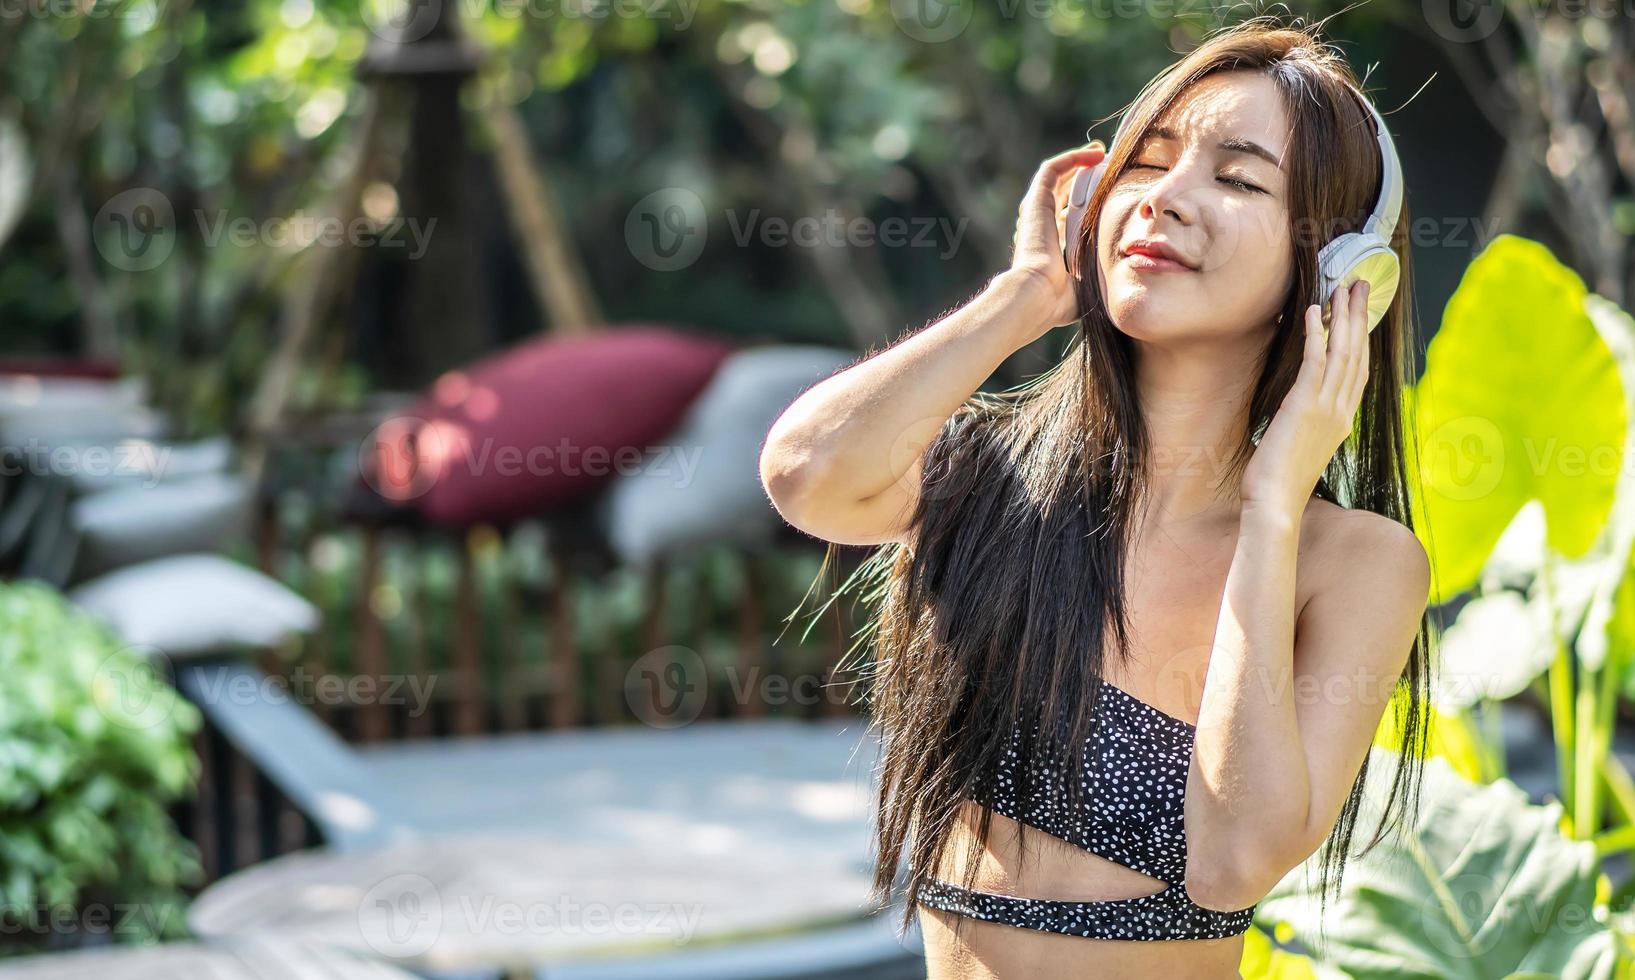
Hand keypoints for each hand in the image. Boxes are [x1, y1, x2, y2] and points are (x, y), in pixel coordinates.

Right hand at [1008, 144, 1105, 338]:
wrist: (1036, 296)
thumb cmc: (1060, 302)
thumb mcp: (1087, 288)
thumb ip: (1100, 282)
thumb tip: (1123, 287)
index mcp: (1050, 248)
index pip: (1066, 219)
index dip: (1085, 205)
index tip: (1108, 196)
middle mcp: (1041, 228)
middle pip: (1060, 194)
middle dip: (1081, 178)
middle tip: (1105, 166)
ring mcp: (1037, 214)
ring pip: (1056, 178)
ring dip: (1077, 162)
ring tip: (1100, 154)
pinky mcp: (1036, 202)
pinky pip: (1052, 170)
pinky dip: (1072, 158)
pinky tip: (1095, 153)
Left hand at [1241, 279, 1372, 515]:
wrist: (1275, 504)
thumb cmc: (1280, 480)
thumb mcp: (1300, 445)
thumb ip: (1308, 423)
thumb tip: (1300, 410)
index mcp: (1342, 420)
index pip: (1359, 370)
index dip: (1362, 338)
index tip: (1361, 312)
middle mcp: (1341, 411)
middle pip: (1358, 354)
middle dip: (1359, 317)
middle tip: (1361, 285)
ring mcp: (1326, 408)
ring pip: (1342, 352)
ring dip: (1343, 317)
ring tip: (1343, 288)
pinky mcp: (1304, 406)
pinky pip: (1315, 361)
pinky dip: (1317, 334)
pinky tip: (1314, 312)